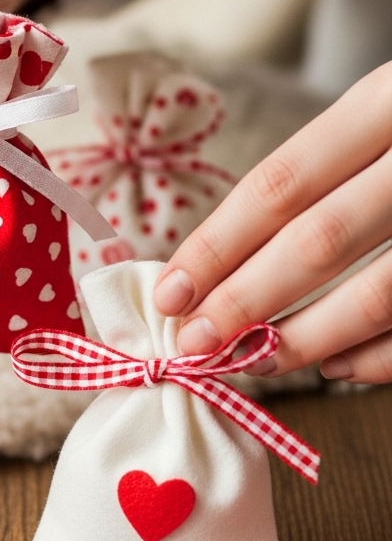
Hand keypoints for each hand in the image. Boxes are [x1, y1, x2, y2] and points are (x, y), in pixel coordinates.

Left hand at [152, 61, 391, 383]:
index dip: (219, 245)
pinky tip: (337, 366)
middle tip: (195, 343)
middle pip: (320, 240)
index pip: (283, 183)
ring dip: (309, 338)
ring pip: (381, 291)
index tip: (170, 290)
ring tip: (257, 361)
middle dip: (246, 301)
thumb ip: (332, 174)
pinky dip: (381, 355)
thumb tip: (230, 261)